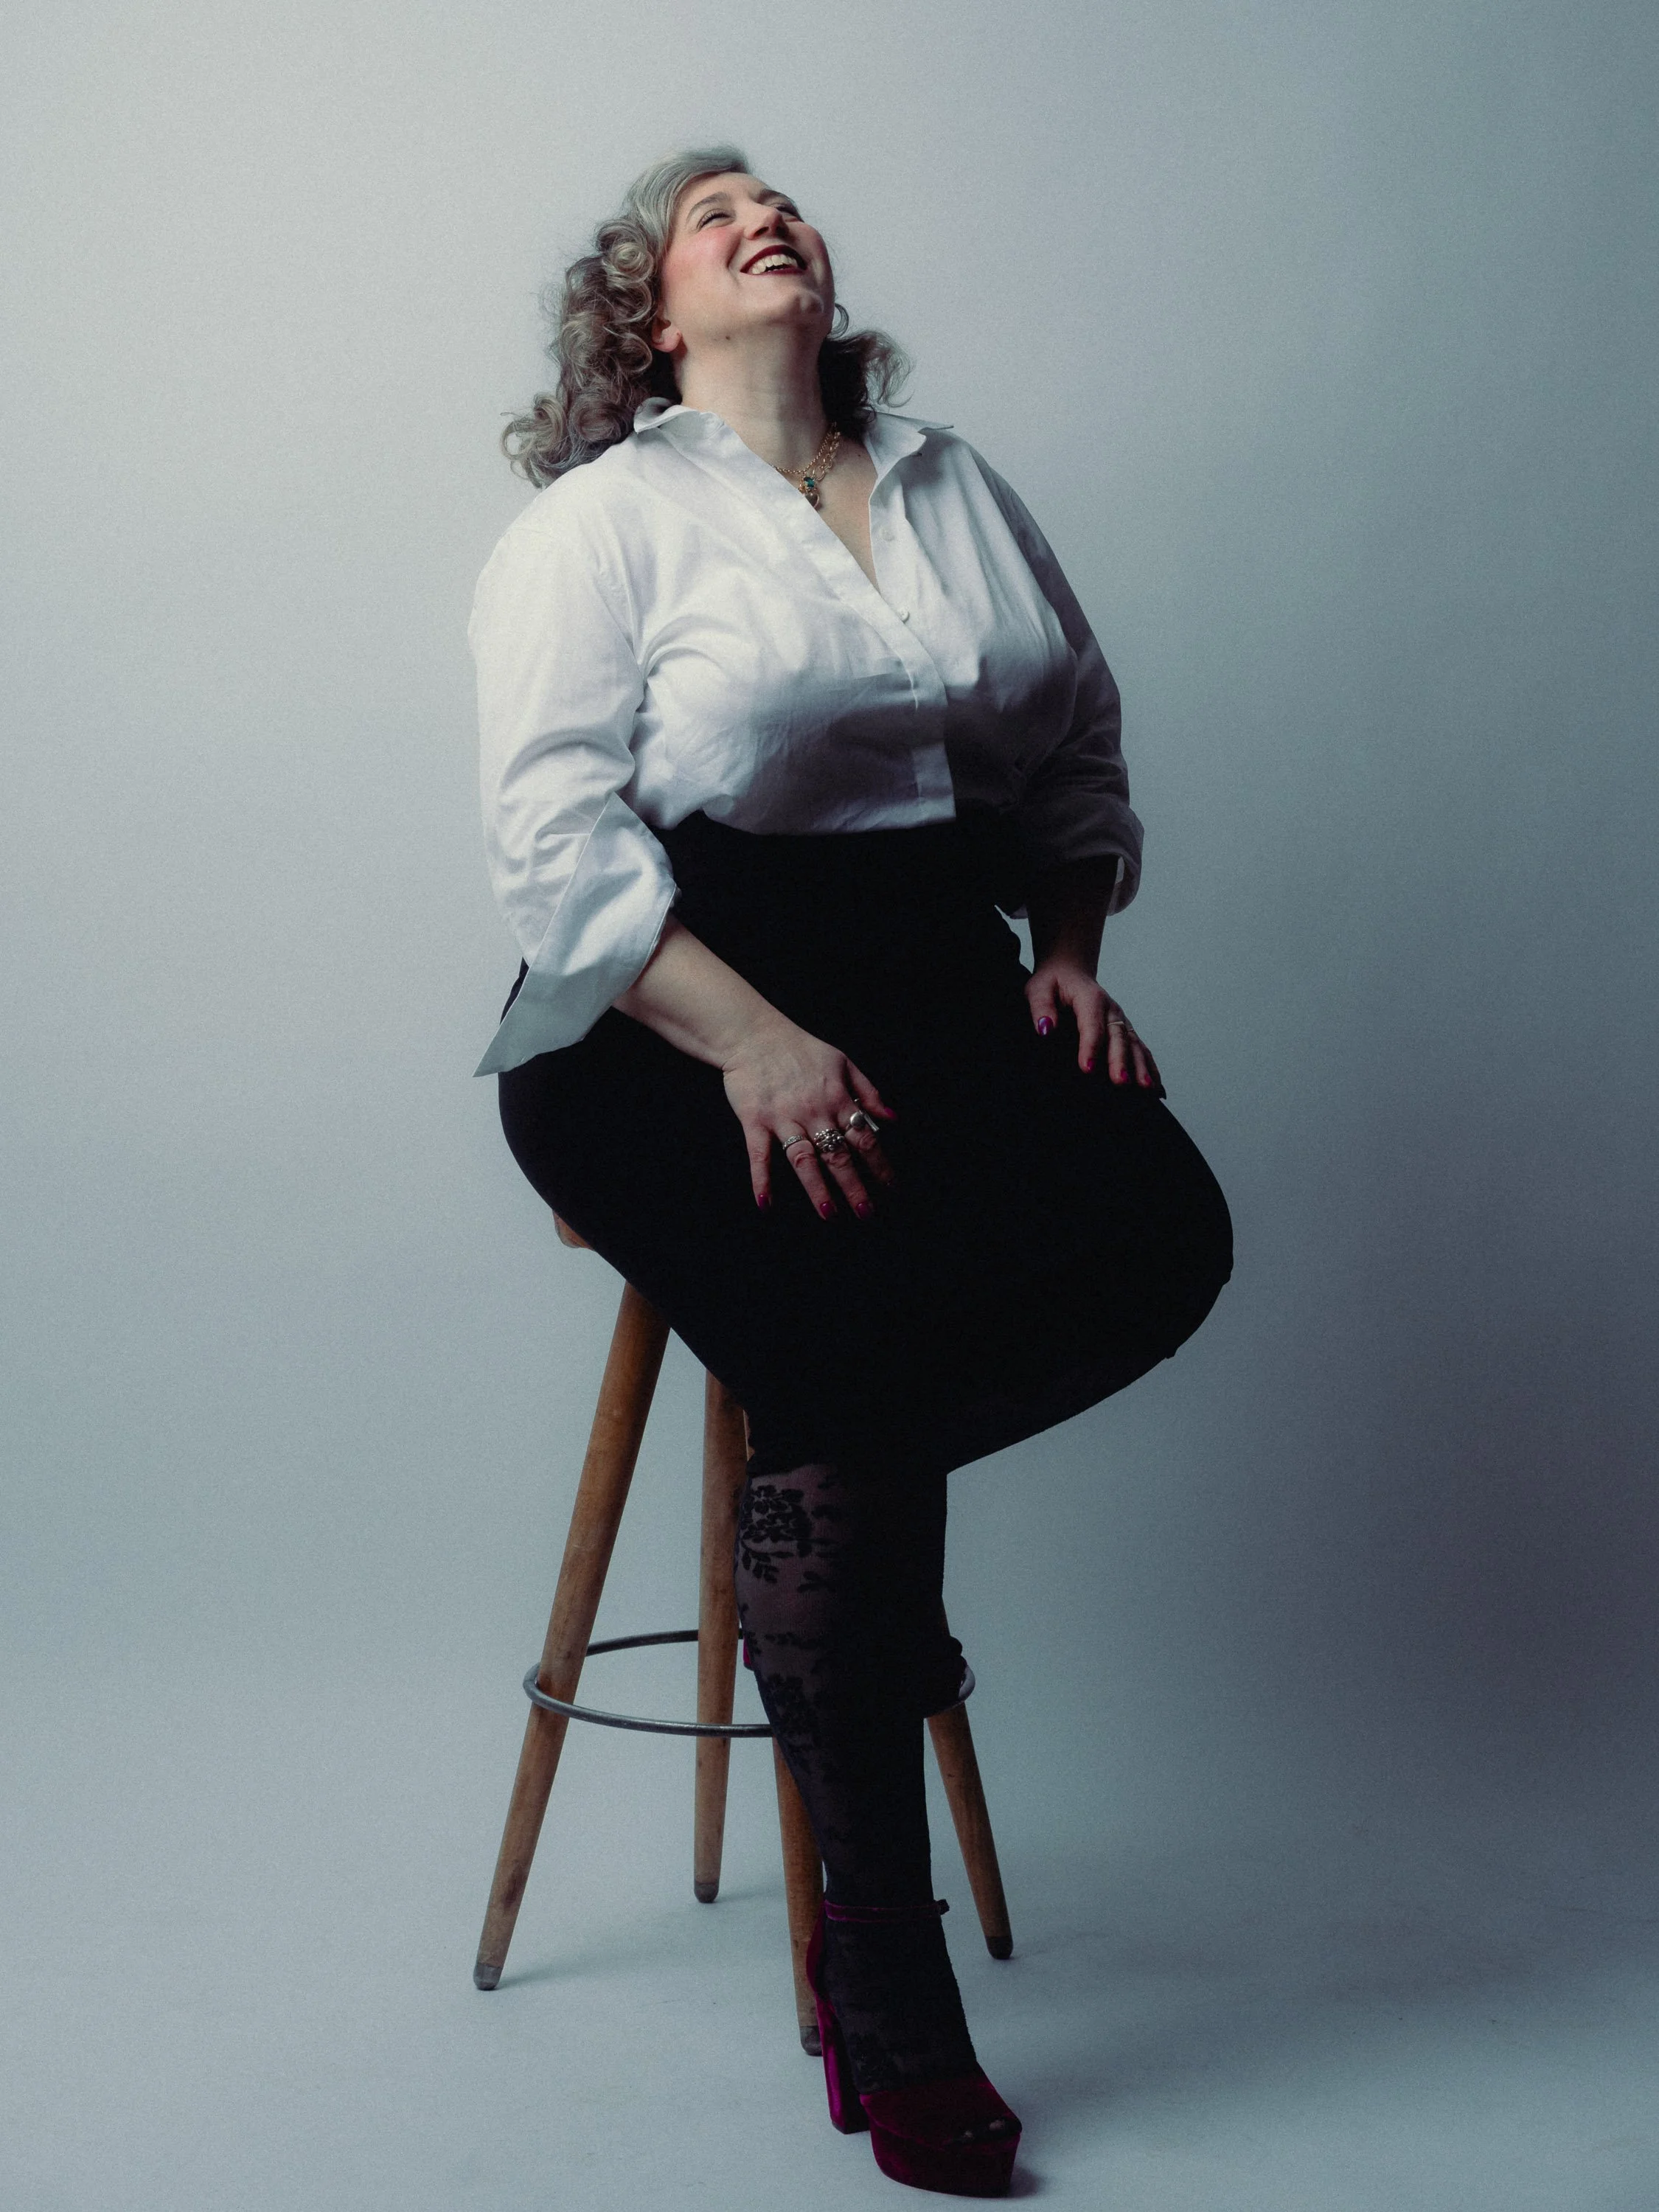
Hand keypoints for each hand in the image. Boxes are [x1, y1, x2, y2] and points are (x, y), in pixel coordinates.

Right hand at [722, 1014, 897, 1218]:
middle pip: (838, 1154)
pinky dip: (761, 1179)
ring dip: (817, 1188)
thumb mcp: (842, 1063)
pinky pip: (759, 1154)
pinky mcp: (755, 1120)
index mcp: (837, 1098)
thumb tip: (892, 1119)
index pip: (864, 1138)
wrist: (753, 1034)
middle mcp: (813, 1110)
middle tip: (866, 1213)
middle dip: (854, 1186)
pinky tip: (766, 1204)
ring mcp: (783, 1117)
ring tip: (830, 1214)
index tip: (891, 1189)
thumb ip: (868, 1092)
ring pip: (804, 1159)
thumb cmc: (800, 1048)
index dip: (879, 1165)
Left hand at [1025, 957, 1161, 1088]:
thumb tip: (1045, 1029)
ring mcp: (1121, 1021)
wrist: (1070, 972)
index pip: (1091, 1024)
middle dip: (1120, 1061)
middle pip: (1118, 1037)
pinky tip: (1155, 1088)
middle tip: (1120, 1082)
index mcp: (1090, 998)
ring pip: (1134, 1045)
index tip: (1088, 1068)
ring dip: (1141, 1067)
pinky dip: (1149, 1068)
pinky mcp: (1125, 1031)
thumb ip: (1041, 1007)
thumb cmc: (1052, 983)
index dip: (1091, 1046)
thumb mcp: (1038, 989)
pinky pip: (1140, 1050)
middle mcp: (1111, 1010)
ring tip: (1146, 1088)